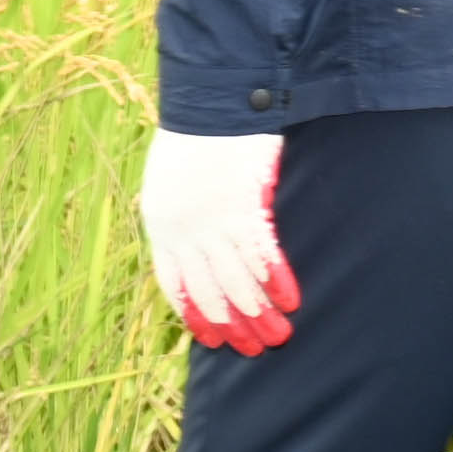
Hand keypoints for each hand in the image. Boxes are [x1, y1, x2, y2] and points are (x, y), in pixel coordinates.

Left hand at [140, 130, 295, 352]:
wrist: (210, 102)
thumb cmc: (199, 131)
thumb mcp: (174, 175)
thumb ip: (186, 207)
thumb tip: (208, 231)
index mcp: (161, 224)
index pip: (175, 283)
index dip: (194, 313)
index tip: (210, 338)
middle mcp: (183, 232)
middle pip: (209, 290)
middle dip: (233, 324)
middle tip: (255, 350)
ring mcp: (212, 223)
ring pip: (236, 281)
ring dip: (259, 313)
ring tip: (279, 337)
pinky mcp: (242, 208)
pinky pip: (261, 254)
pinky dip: (276, 280)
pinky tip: (291, 300)